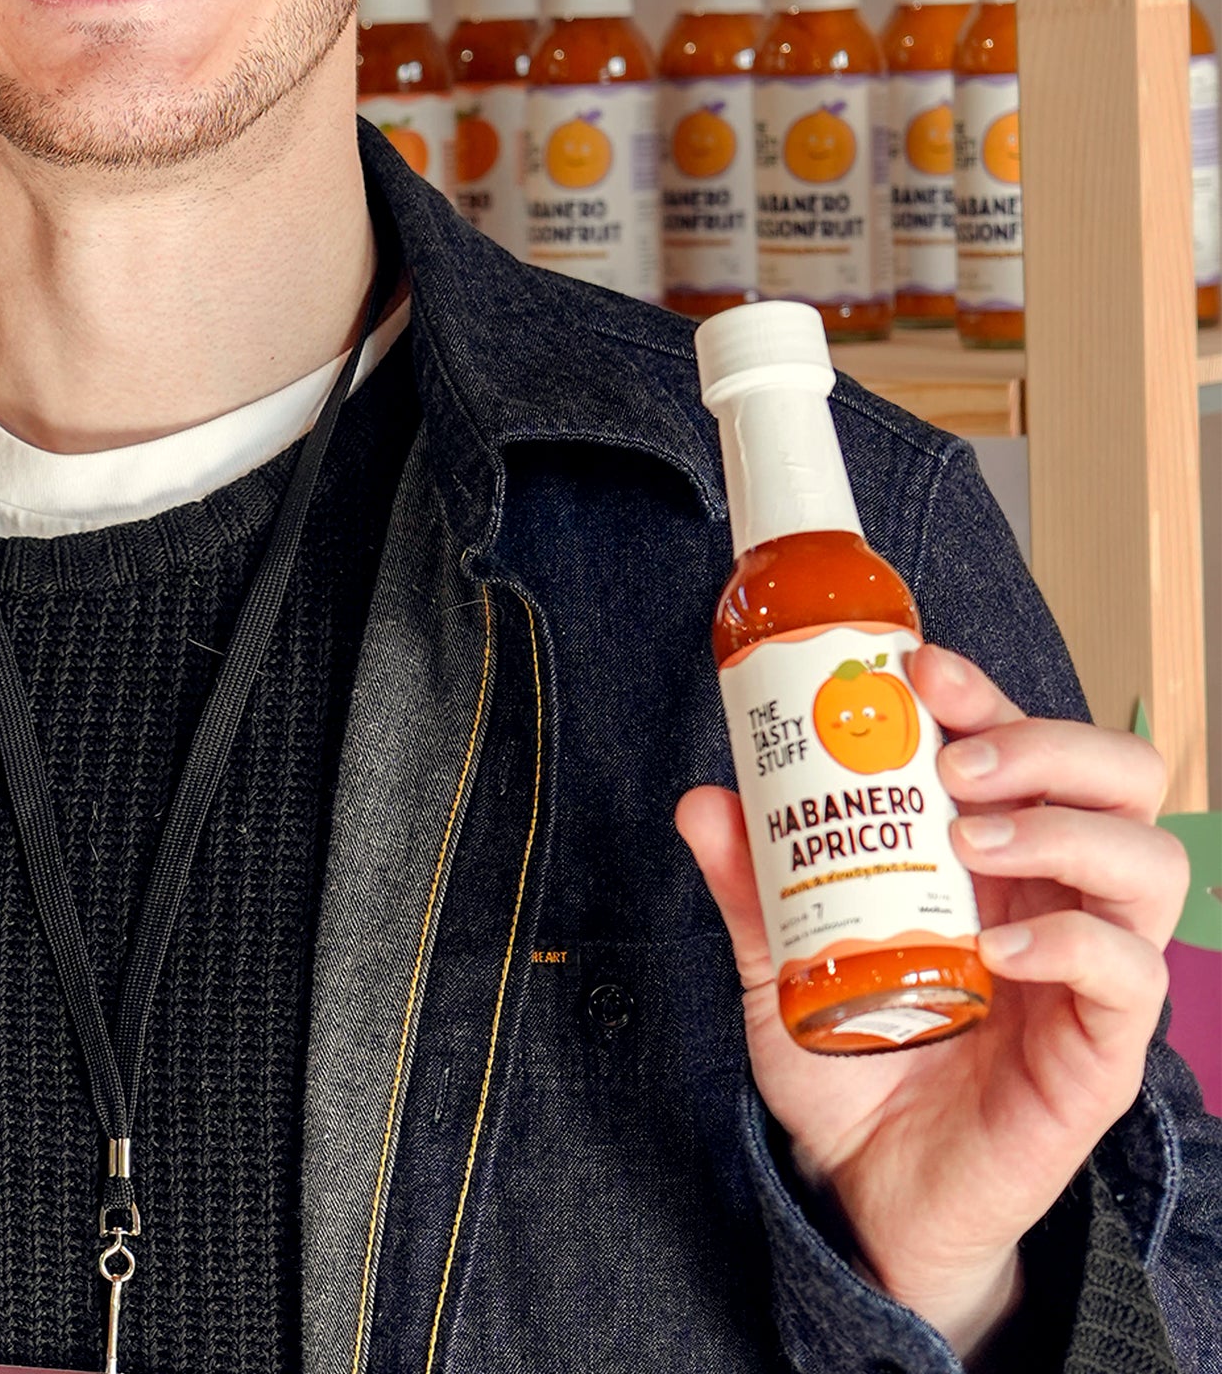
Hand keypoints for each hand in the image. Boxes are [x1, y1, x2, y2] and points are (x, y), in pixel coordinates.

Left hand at [678, 644, 1186, 1361]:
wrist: (864, 1187)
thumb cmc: (849, 1060)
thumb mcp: (779, 962)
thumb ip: (749, 886)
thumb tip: (705, 800)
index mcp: (993, 858)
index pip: (1030, 747)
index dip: (989, 695)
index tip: (920, 668)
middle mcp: (1056, 898)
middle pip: (1120, 780)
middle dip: (1044, 743)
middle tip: (955, 763)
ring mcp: (1090, 972)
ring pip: (1149, 862)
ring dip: (1062, 829)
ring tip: (972, 839)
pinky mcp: (1100, 1052)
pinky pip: (1130, 975)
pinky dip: (1072, 944)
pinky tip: (1000, 948)